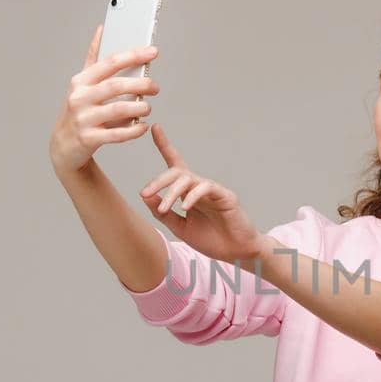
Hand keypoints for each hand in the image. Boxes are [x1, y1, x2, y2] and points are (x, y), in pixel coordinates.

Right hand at [48, 24, 159, 174]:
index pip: (110, 62)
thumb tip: (103, 29)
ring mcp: (83, 119)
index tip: (153, 51)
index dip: (133, 55)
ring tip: (148, 107)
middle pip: (116, 86)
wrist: (62, 145)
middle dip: (140, 84)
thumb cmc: (78, 110)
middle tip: (155, 87)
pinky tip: (143, 127)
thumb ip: (94, 57)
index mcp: (81, 81)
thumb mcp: (82, 83)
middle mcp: (79, 97)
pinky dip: (133, 130)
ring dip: (138, 107)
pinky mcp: (88, 139)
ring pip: (117, 110)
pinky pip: (116, 134)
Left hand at [138, 126, 269, 264]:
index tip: (155, 128)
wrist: (235, 253)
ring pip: (188, 180)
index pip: (175, 164)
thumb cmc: (210, 239)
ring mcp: (212, 190)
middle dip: (159, 181)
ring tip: (165, 208)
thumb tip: (145, 196)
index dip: (165, 145)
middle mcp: (199, 187)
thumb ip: (163, 213)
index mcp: (188, 192)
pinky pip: (206, 188)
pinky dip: (193, 196)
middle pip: (177, 172)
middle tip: (145, 192)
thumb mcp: (179, 228)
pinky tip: (186, 206)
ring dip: (172, 193)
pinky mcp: (225, 196)